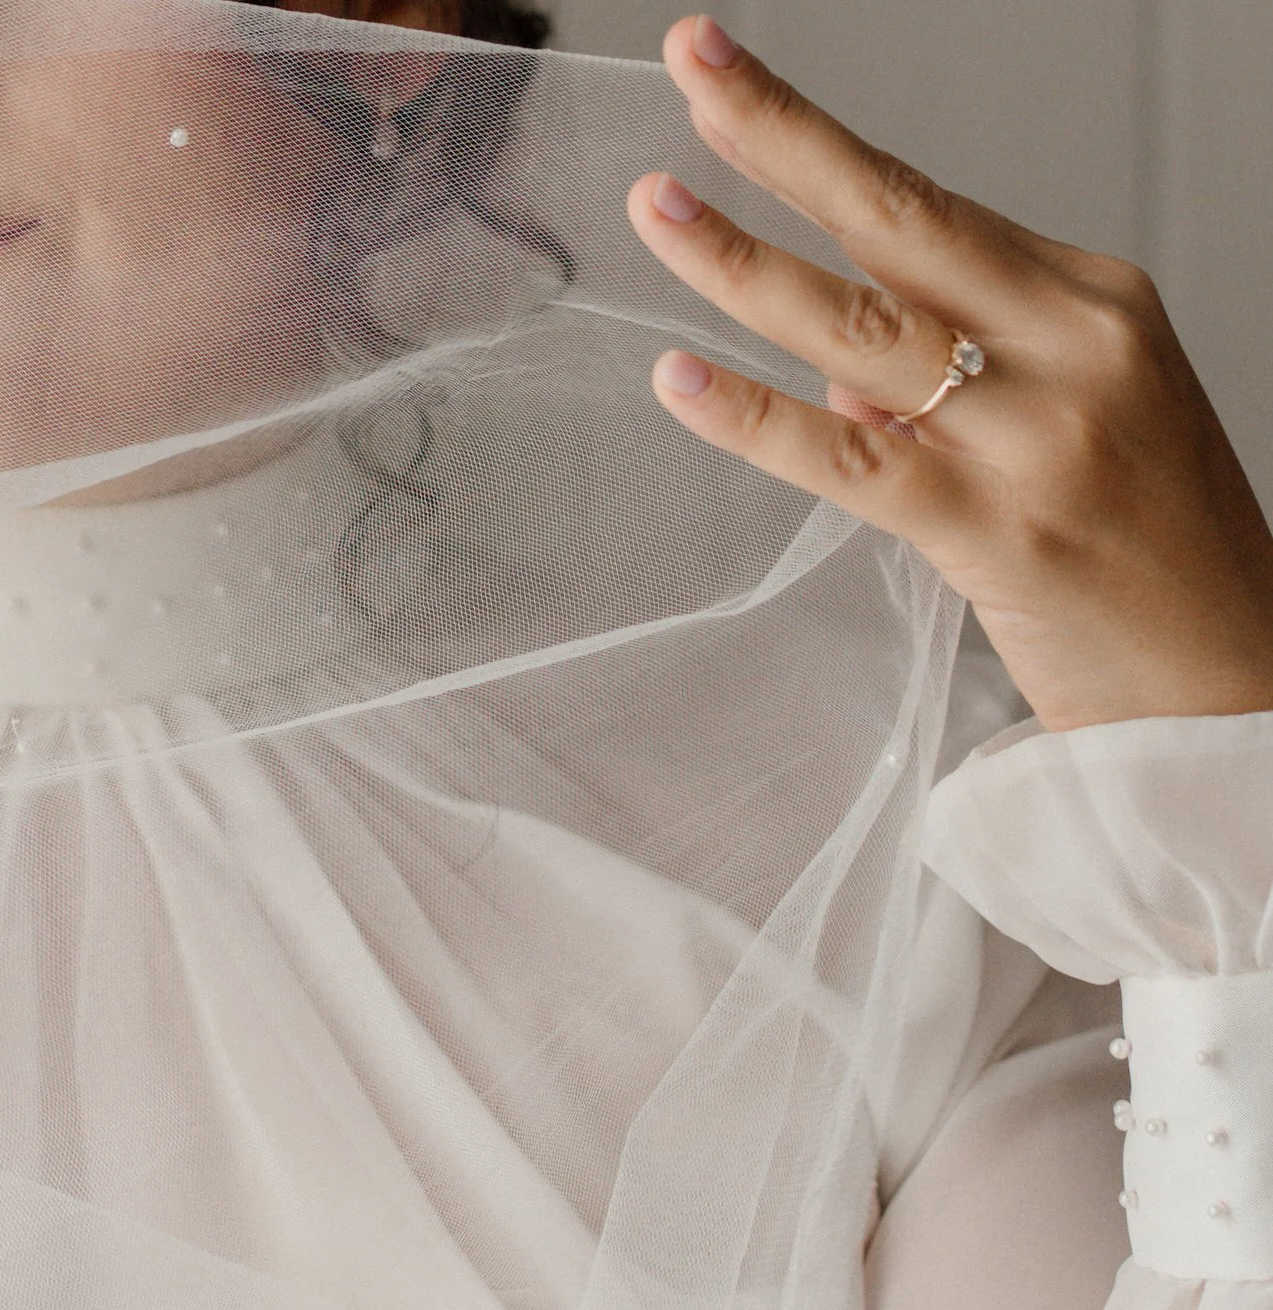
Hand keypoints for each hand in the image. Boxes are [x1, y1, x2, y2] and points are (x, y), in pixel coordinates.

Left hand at [628, 14, 1272, 731]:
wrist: (1229, 679)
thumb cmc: (1141, 546)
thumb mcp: (1060, 420)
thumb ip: (936, 381)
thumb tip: (821, 362)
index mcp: (1090, 300)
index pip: (925, 201)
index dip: (813, 138)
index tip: (723, 75)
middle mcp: (1071, 348)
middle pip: (899, 219)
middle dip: (784, 137)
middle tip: (693, 66)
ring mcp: (1035, 438)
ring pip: (863, 328)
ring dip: (745, 261)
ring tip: (657, 204)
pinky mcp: (993, 531)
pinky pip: (850, 461)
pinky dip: (755, 417)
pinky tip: (681, 377)